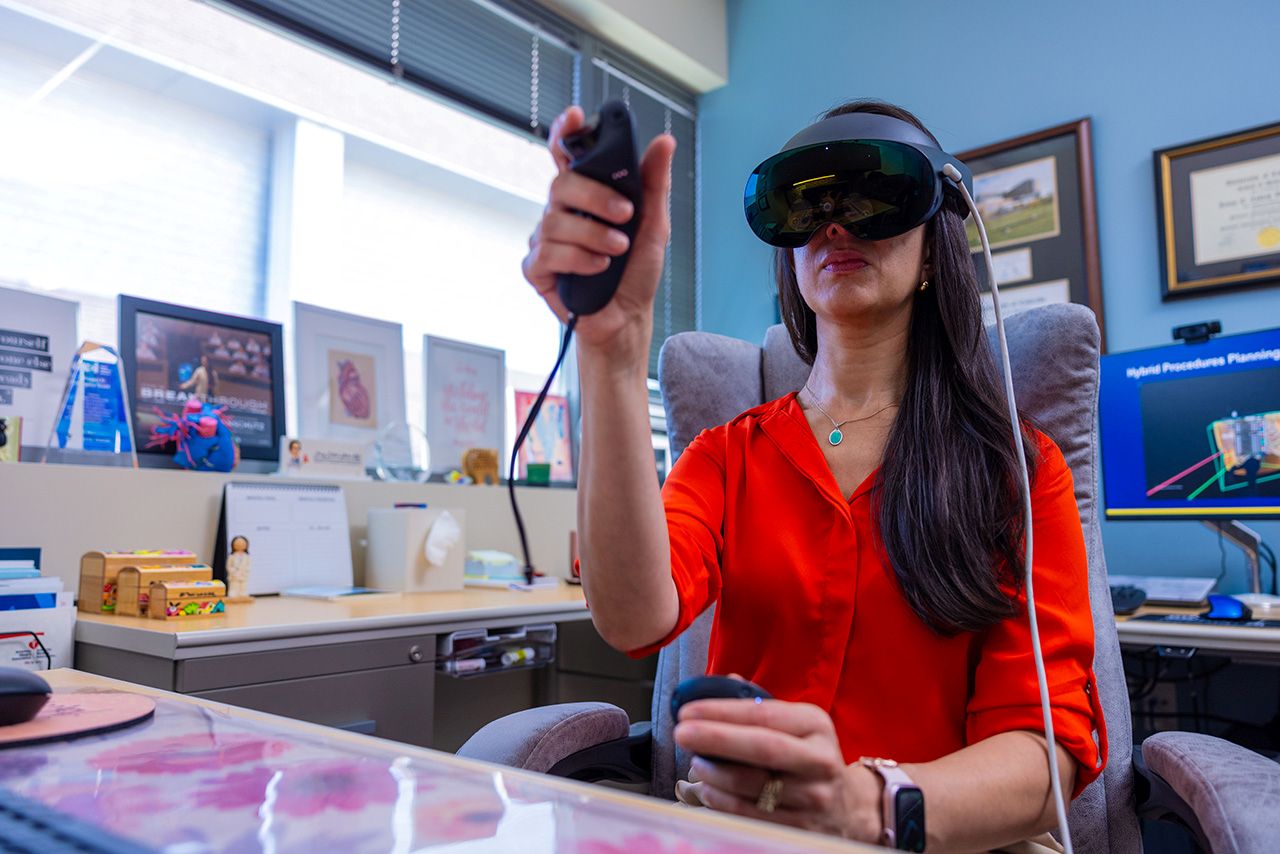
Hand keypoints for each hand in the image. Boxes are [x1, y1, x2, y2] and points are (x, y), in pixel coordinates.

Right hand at [521, 106, 676, 356]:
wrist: (627, 317)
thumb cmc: (635, 272)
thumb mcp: (653, 225)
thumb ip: (653, 184)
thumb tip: (663, 142)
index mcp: (585, 196)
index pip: (567, 154)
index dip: (566, 132)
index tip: (577, 117)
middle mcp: (561, 213)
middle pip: (561, 185)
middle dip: (595, 197)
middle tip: (625, 215)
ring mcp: (546, 240)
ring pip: (555, 222)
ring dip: (593, 235)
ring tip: (617, 251)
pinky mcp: (537, 269)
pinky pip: (547, 254)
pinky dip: (578, 259)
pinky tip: (598, 268)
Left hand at [673, 698, 881, 841]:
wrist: (847, 806)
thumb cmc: (806, 755)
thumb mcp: (796, 724)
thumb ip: (758, 705)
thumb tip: (720, 683)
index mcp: (815, 725)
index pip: (763, 714)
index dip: (722, 711)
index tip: (687, 710)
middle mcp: (818, 760)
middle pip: (761, 748)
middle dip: (715, 738)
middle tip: (681, 732)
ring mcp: (813, 798)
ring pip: (751, 786)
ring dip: (713, 774)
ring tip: (696, 763)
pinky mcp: (801, 830)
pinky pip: (750, 815)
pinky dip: (721, 802)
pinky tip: (709, 790)